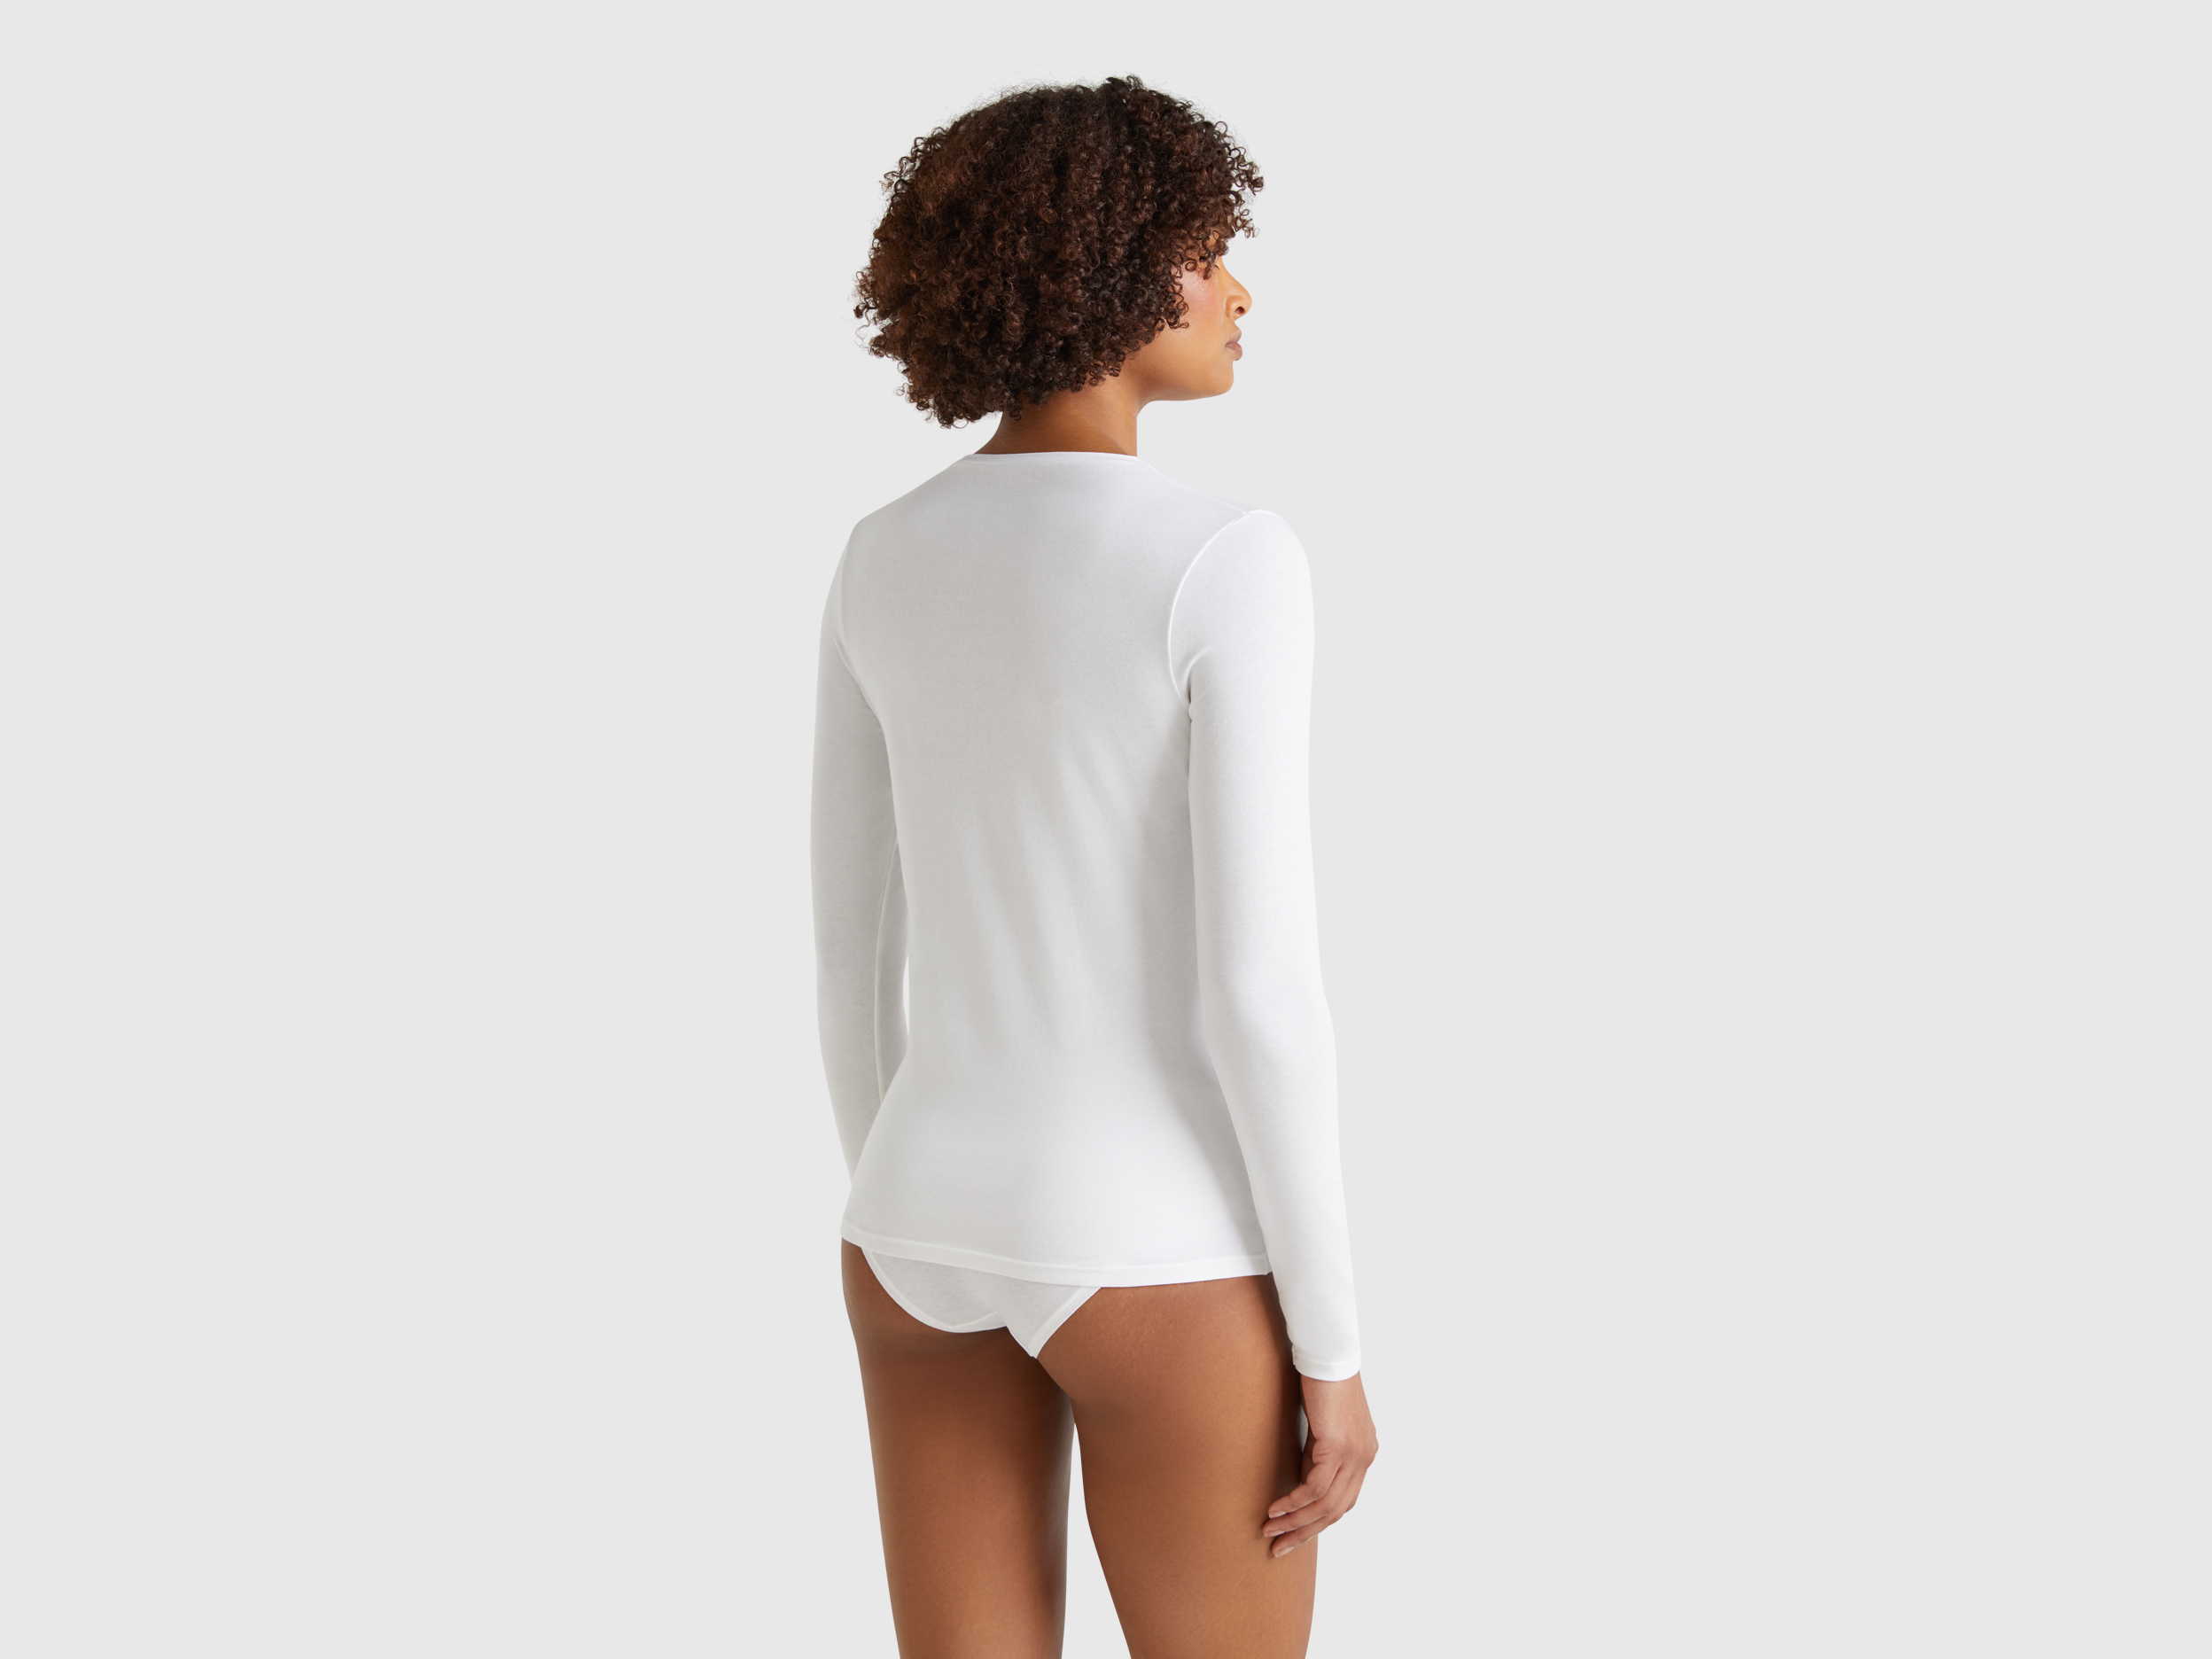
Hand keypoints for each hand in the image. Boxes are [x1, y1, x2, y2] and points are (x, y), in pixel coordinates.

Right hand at [1264, 1371, 1376, 1555]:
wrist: (1328, 1356)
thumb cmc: (1323, 1383)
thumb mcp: (1324, 1426)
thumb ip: (1319, 1454)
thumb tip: (1303, 1479)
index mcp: (1364, 1454)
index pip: (1344, 1501)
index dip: (1318, 1521)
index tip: (1294, 1533)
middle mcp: (1365, 1458)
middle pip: (1336, 1510)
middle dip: (1305, 1532)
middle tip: (1280, 1546)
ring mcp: (1355, 1454)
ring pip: (1325, 1504)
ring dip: (1295, 1522)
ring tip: (1270, 1531)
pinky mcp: (1338, 1447)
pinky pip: (1315, 1487)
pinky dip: (1294, 1502)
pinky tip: (1276, 1508)